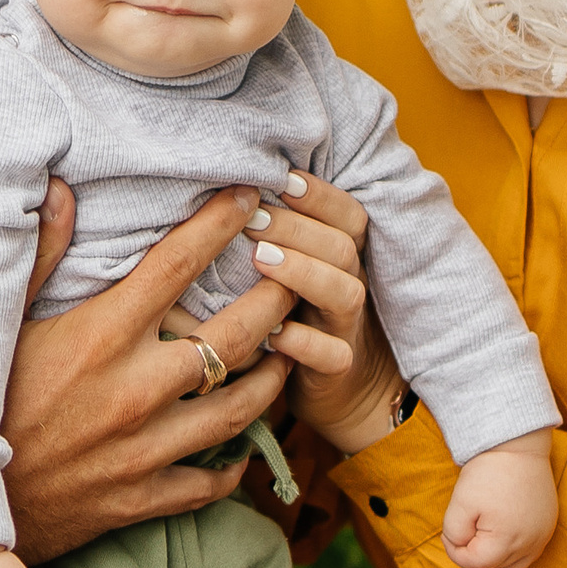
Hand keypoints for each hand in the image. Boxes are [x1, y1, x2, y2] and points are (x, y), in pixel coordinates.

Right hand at [0, 187, 295, 563]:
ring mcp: (143, 448)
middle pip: (234, 337)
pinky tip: (245, 449)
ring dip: (272, 379)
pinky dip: (234, 466)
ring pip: (239, 409)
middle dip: (276, 301)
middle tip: (297, 279)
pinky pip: (208, 483)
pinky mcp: (140, 498)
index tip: (249, 197)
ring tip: (287, 357)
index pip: (177, 265)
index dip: (220, 224)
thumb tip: (60, 190)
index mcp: (100, 336)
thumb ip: (39, 257)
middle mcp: (134, 388)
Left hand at [257, 172, 403, 454]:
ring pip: (344, 293)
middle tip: (250, 217)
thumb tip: (218, 192)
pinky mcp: (338, 370)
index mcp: (340, 255)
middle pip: (341, 246)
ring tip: (260, 259)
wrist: (342, 390)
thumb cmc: (298, 314)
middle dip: (296, 227)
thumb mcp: (291, 268)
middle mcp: (348, 284)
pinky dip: (305, 342)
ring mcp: (346, 328)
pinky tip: (273, 333)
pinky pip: (332, 355)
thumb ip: (271, 233)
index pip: (347, 214)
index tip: (281, 177)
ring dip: (303, 272)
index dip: (320, 195)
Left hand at [440, 433, 560, 567]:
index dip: (455, 550)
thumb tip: (461, 546)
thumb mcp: (460, 503)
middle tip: (467, 526)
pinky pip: (531, 551)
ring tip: (485, 531)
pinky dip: (515, 547)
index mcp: (507, 539)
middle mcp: (530, 543)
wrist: (518, 445)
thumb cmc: (488, 472)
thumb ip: (455, 533)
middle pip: (494, 565)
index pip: (475, 563)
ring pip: (514, 564)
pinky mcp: (549, 526)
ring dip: (496, 554)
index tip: (449, 531)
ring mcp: (543, 535)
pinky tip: (503, 528)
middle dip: (475, 552)